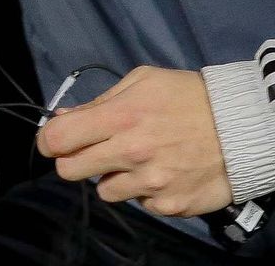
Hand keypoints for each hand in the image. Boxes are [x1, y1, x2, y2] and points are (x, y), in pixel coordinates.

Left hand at [37, 65, 231, 216]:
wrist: (238, 126)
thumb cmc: (185, 96)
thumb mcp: (140, 81)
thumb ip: (99, 102)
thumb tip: (63, 116)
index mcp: (120, 118)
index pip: (59, 138)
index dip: (48, 140)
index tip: (51, 140)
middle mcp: (131, 155)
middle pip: (71, 171)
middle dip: (73, 160)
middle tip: (91, 150)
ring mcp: (151, 185)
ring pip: (105, 191)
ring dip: (112, 176)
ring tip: (134, 159)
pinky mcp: (171, 205)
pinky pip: (141, 204)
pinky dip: (144, 191)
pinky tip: (160, 171)